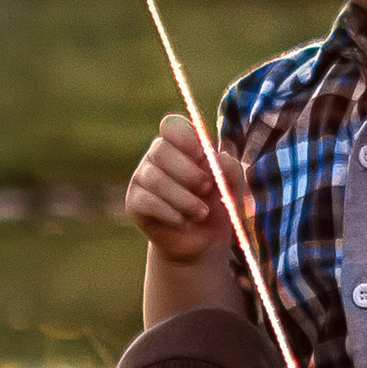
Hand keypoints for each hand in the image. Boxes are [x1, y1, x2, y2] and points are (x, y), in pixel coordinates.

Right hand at [125, 113, 245, 267]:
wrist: (203, 242)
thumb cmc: (217, 206)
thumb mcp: (231, 188)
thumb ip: (231, 170)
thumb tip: (220, 157)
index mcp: (181, 146)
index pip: (171, 125)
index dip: (184, 137)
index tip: (201, 155)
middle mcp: (157, 157)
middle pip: (160, 150)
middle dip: (188, 172)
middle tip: (207, 188)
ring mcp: (143, 178)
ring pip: (155, 179)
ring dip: (183, 198)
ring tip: (202, 213)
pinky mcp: (134, 202)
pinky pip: (146, 201)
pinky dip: (169, 212)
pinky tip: (183, 222)